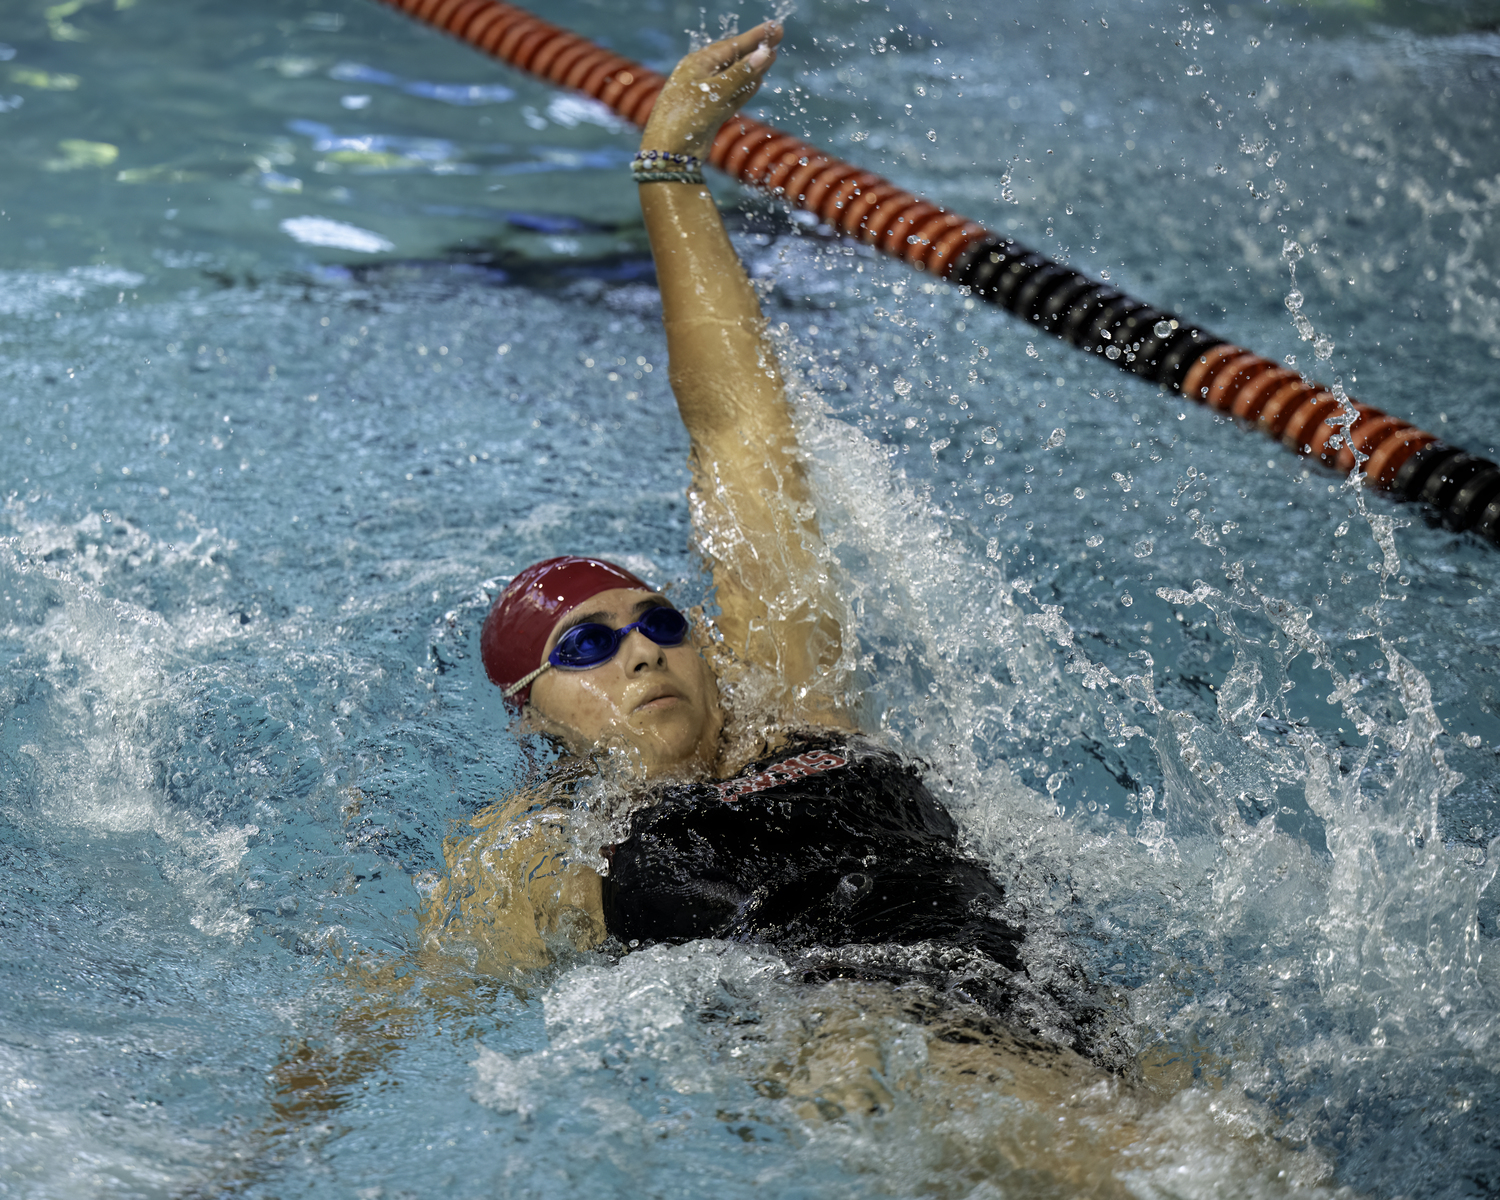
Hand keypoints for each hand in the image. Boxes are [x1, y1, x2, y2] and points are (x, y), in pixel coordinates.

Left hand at [640, 21, 782, 155]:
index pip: (732, 45)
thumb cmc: (687, 116)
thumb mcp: (717, 92)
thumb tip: (765, 54)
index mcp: (698, 63)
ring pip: (735, 77)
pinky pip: (733, 96)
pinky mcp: (711, 113)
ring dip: (754, 68)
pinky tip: (758, 80)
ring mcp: (706, 95)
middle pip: (734, 58)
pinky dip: (746, 88)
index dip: (755, 37)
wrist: (670, 152)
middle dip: (756, 49)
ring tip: (771, 55)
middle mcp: (701, 76)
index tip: (776, 28)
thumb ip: (742, 73)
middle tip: (778, 36)